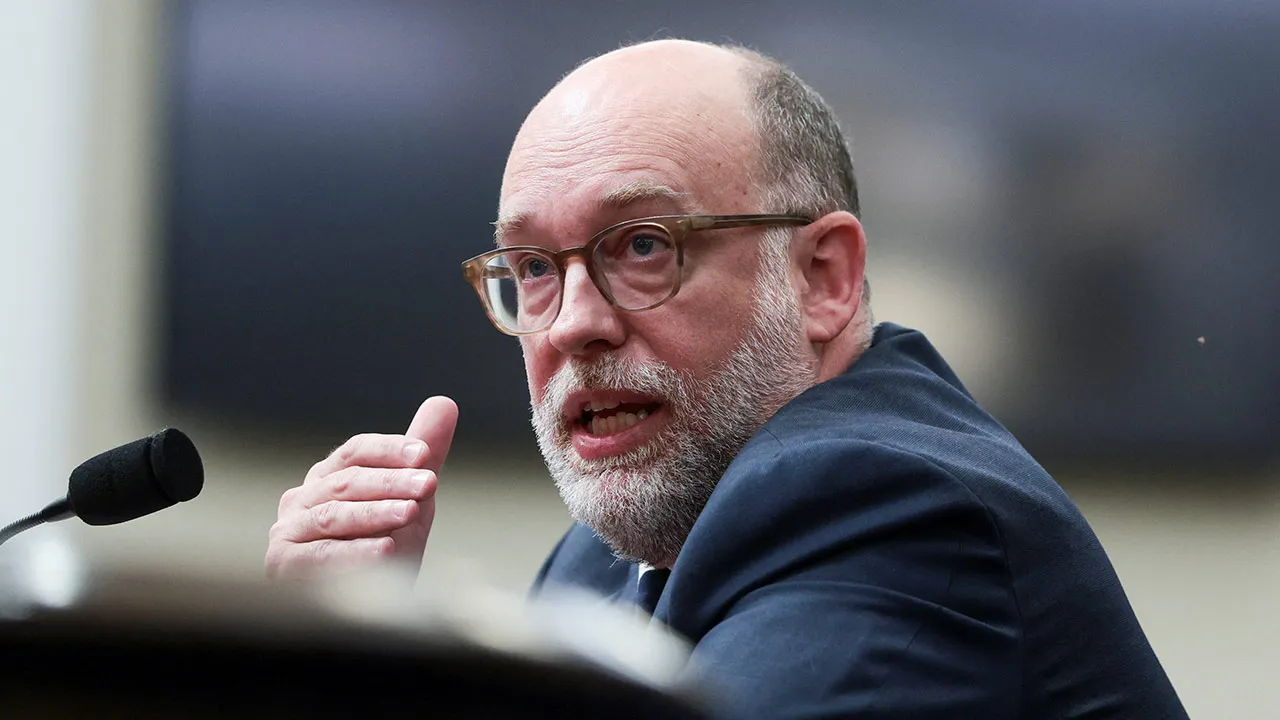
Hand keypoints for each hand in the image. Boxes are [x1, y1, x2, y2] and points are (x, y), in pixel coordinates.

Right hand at [265, 396, 458, 579]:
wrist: (366, 613)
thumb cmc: (385, 552)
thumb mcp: (411, 498)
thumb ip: (423, 452)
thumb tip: (444, 403)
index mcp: (327, 477)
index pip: (356, 451)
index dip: (389, 450)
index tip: (424, 453)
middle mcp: (301, 500)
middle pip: (347, 482)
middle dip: (391, 482)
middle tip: (428, 483)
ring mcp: (289, 531)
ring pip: (334, 516)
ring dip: (375, 512)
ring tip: (411, 512)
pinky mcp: (283, 565)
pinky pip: (321, 555)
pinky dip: (354, 552)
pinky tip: (386, 550)